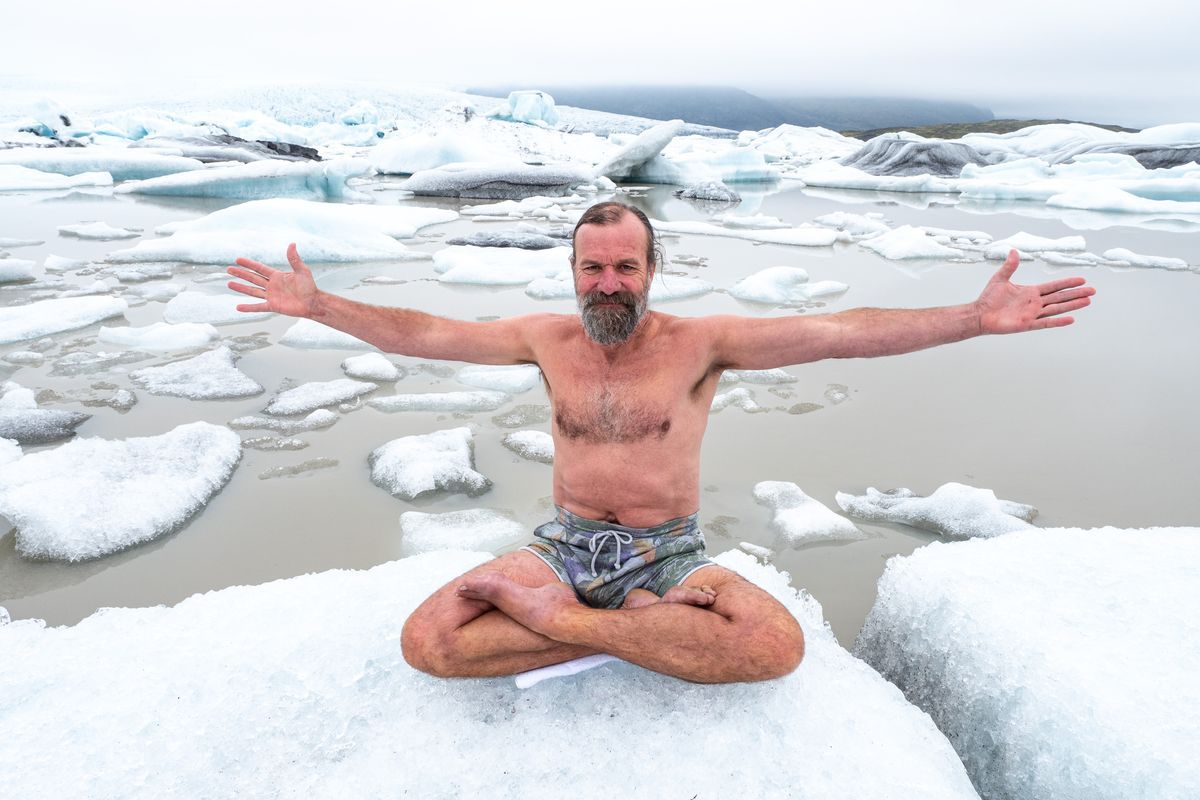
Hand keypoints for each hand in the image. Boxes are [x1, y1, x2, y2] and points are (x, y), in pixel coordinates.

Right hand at [226, 243, 319, 317]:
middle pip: (253, 278)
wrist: (313, 303)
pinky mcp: (273, 306)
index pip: (259, 268)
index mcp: (277, 276)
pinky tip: (238, 307)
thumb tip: (292, 244)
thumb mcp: (302, 271)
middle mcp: (272, 285)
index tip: (238, 260)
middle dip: (241, 274)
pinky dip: (249, 308)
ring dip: (241, 288)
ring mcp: (271, 296)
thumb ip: (294, 259)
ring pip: (252, 291)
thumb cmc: (309, 287)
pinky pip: (258, 307)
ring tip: (229, 284)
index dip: (249, 264)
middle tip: (229, 269)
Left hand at [975, 250, 1094, 333]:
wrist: (979, 314)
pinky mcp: (1027, 324)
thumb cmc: (988, 298)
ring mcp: (1032, 314)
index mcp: (1031, 292)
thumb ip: (1009, 266)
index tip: (1082, 280)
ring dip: (1072, 305)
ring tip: (1087, 301)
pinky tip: (1071, 318)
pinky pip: (1045, 322)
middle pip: (1060, 297)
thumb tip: (1013, 251)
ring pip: (1057, 308)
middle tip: (1093, 291)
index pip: (1054, 286)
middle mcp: (1035, 303)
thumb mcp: (1000, 278)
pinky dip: (1057, 321)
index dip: (1067, 283)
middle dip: (1076, 294)